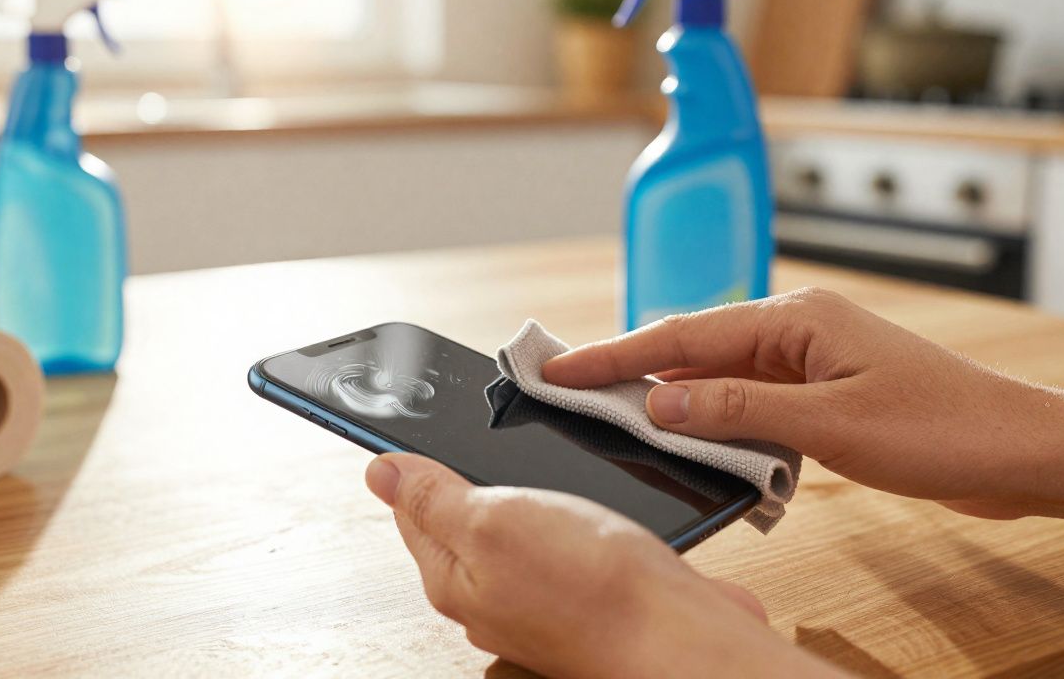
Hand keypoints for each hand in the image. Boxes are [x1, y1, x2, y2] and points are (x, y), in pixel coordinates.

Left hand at [365, 453, 841, 678]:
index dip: (419, 460)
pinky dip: (582, 516)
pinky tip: (598, 502)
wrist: (684, 639)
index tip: (430, 424)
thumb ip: (434, 496)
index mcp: (454, 579)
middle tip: (501, 436)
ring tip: (554, 465)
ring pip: (527, 526)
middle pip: (468, 518)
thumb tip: (379, 471)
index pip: (413, 508)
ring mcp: (545, 598)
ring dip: (539, 492)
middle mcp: (494, 596)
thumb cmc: (594, 590)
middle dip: (483, 472)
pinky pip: (574, 543)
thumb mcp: (492, 521)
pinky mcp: (594, 594)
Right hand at [543, 288, 1063, 525]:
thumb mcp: (827, 424)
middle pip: (693, 350)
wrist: (1018, 450)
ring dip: (677, 404)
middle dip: (632, 373)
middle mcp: (796, 330)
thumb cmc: (941, 428)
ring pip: (719, 379)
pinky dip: (718, 424)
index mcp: (794, 318)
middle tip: (569, 391)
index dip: (614, 354)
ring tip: (618, 422)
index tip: (559, 364)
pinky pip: (751, 403)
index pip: (681, 334)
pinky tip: (696, 443)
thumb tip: (659, 402)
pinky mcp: (824, 394)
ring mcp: (810, 362)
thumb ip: (735, 410)